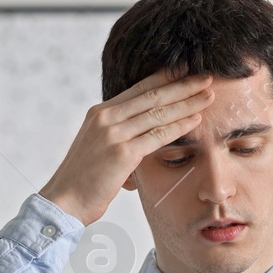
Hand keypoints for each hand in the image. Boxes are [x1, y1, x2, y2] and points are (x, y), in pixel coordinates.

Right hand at [38, 67, 215, 225]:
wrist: (63, 201)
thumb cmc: (83, 181)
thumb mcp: (99, 149)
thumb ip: (120, 138)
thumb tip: (143, 142)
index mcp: (100, 113)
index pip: (139, 89)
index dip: (165, 79)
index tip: (186, 72)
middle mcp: (106, 117)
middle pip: (152, 95)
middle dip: (183, 85)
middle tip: (207, 76)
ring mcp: (113, 134)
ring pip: (158, 113)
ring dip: (187, 102)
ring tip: (209, 95)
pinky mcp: (122, 153)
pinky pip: (157, 136)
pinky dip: (179, 126)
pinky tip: (196, 120)